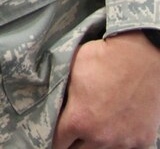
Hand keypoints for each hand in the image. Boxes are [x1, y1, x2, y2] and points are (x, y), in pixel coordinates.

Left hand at [53, 31, 159, 148]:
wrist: (141, 56)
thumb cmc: (103, 59)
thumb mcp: (70, 72)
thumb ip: (63, 96)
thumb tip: (55, 103)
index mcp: (78, 120)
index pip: (57, 142)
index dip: (53, 139)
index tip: (54, 136)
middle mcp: (100, 136)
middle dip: (73, 142)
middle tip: (72, 133)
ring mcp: (124, 140)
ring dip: (95, 143)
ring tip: (94, 129)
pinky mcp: (142, 139)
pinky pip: (125, 148)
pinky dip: (119, 142)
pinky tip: (115, 129)